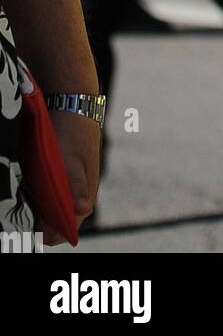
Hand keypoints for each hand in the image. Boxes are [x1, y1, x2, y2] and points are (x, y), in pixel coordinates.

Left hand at [38, 109, 100, 244]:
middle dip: (38, 219)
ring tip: (28, 187)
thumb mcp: (70, 159)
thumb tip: (83, 209)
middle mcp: (79, 197)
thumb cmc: (72, 132)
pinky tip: (31, 180)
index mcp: (84, 197)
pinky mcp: (63, 178)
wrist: (72, 104)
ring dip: (37, 206)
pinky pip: (48, 195)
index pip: (64, 231)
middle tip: (25, 200)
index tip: (29, 220)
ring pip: (50, 209)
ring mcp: (71, 187)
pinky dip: (37, 194)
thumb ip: (75, 187)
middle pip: (55, 223)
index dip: (45, 231)